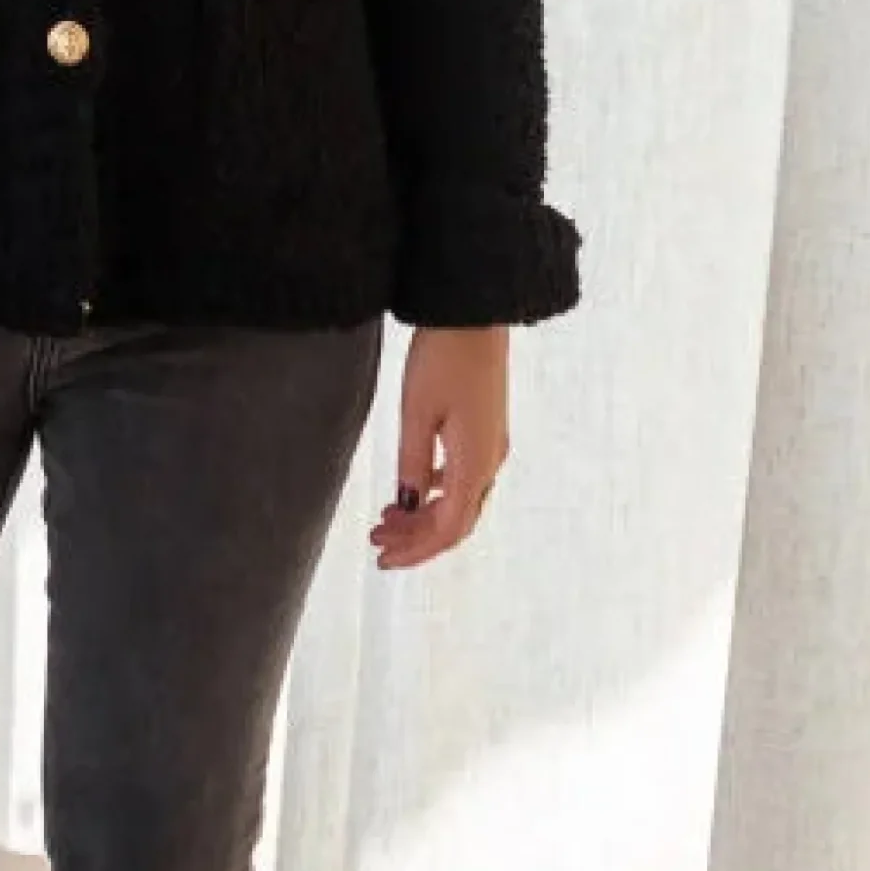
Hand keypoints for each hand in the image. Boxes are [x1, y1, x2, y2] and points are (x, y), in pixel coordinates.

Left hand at [369, 325, 509, 569]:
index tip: (383, 559)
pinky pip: (463, 477)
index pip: (448, 529)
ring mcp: (492, 444)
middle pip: (456, 521)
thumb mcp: (418, 411)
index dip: (416, 551)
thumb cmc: (444, 355)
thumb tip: (407, 505)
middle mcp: (490, 460)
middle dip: (417, 538)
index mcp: (476, 462)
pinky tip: (412, 486)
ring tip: (386, 517)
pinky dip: (435, 491)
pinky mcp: (486, 428)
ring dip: (424, 515)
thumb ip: (412, 462)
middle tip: (377, 541)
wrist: (475, 311)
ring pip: (460, 500)